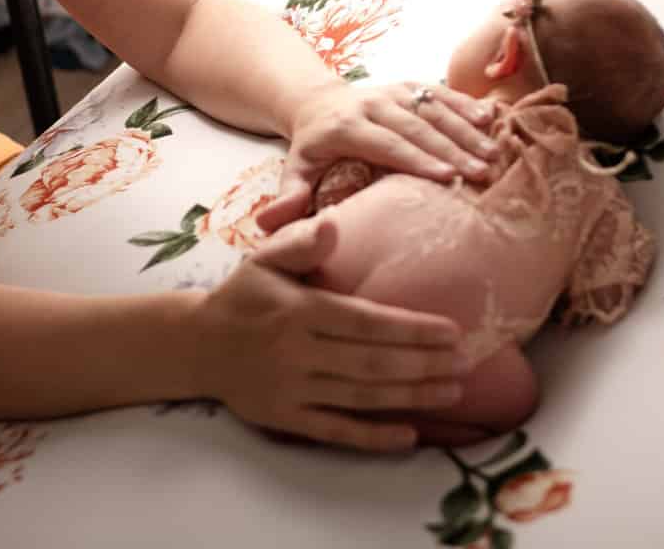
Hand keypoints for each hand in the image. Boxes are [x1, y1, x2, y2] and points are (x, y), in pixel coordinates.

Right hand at [194, 215, 465, 451]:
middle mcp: (297, 352)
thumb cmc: (244, 296)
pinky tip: (410, 436)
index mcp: (298, 311)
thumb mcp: (265, 258)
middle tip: (467, 364)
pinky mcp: (285, 419)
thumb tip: (332, 226)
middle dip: (422, 364)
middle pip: (371, 363)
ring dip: (411, 397)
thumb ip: (300, 242)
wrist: (196, 345)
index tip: (451, 331)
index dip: (411, 329)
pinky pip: (335, 431)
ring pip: (361, 398)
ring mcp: (292, 390)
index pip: (365, 322)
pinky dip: (373, 437)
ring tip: (452, 391)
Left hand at [256, 80, 497, 233]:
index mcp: (345, 126)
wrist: (314, 100)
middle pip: (416, 126)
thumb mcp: (294, 169)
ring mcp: (391, 91)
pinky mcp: (406, 85)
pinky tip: (491, 118)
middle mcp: (371, 103)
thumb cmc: (311, 146)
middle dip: (452, 149)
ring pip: (432, 108)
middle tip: (481, 172)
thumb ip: (288, 196)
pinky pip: (439, 91)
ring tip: (493, 152)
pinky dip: (465, 104)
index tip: (446, 178)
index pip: (386, 144)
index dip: (416, 159)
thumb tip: (271, 222)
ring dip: (465, 129)